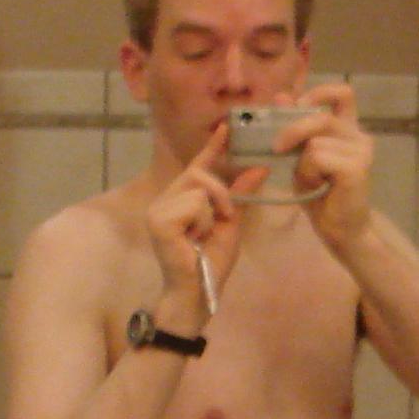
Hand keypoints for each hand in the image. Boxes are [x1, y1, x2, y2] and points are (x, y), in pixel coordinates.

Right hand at [144, 119, 265, 319]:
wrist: (198, 293)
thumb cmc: (211, 263)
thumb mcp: (232, 223)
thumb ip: (242, 195)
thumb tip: (260, 167)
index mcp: (181, 198)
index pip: (198, 165)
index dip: (213, 146)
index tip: (227, 125)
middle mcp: (165, 198)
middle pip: (199, 172)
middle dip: (221, 193)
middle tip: (225, 216)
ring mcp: (158, 208)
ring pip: (199, 188)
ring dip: (212, 212)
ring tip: (204, 234)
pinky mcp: (159, 220)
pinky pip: (194, 204)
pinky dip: (203, 221)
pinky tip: (195, 239)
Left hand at [279, 82, 373, 252]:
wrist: (340, 229)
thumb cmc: (321, 195)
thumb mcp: (299, 157)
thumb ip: (293, 127)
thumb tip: (281, 96)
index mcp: (348, 128)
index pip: (342, 93)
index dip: (318, 93)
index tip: (298, 108)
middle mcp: (359, 135)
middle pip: (320, 116)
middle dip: (292, 130)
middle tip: (277, 148)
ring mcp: (361, 150)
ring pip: (315, 140)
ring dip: (302, 162)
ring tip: (312, 180)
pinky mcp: (357, 167)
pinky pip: (318, 157)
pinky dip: (309, 172)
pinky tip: (319, 186)